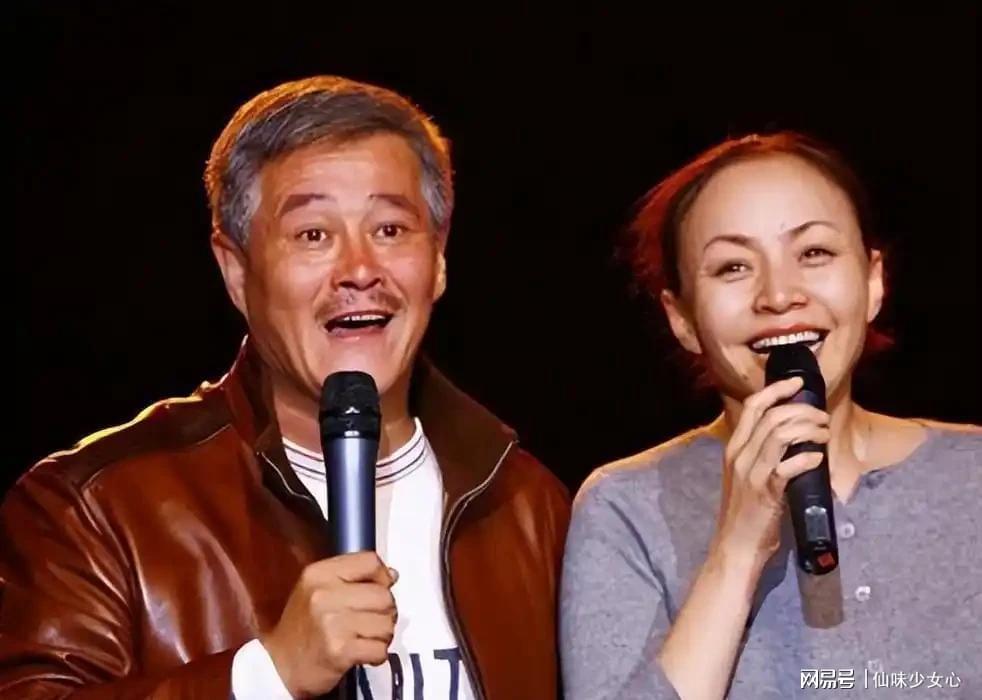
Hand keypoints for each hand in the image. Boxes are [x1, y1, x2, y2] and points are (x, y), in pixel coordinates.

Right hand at [261, 551, 397, 697]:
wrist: (279, 666)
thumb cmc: (303, 626)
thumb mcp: (317, 589)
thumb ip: (353, 577)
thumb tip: (392, 575)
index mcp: (319, 573)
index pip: (370, 562)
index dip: (382, 577)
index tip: (378, 590)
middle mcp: (324, 594)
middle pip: (383, 595)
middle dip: (385, 612)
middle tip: (372, 621)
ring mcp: (331, 623)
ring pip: (386, 623)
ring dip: (382, 635)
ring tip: (366, 637)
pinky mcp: (339, 650)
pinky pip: (380, 649)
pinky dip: (377, 654)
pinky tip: (363, 653)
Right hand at [713, 377, 830, 566]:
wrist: (735, 546)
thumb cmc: (746, 512)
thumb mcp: (747, 476)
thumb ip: (762, 455)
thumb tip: (794, 437)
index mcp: (734, 448)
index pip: (753, 407)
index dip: (776, 389)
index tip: (797, 383)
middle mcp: (740, 456)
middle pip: (771, 416)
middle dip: (802, 410)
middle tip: (822, 417)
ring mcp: (751, 473)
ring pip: (780, 435)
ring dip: (808, 429)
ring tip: (824, 435)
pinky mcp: (766, 492)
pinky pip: (788, 466)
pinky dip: (807, 458)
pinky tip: (818, 459)